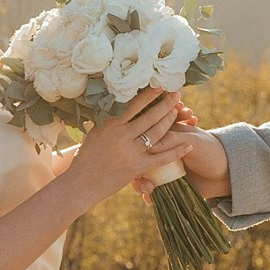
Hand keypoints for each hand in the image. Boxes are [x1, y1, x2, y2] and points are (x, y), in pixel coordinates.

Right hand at [69, 89, 196, 200]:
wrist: (81, 184)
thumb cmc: (86, 157)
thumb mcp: (95, 132)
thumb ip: (108, 119)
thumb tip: (117, 100)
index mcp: (110, 125)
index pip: (133, 105)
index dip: (149, 94)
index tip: (160, 85)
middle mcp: (121, 136)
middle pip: (150, 116)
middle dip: (165, 104)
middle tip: (176, 94)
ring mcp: (130, 152)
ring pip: (157, 132)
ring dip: (170, 120)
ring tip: (180, 111)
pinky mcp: (137, 168)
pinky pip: (161, 158)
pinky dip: (176, 151)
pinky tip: (189, 144)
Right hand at [140, 100, 226, 197]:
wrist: (225, 174)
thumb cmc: (211, 151)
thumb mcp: (194, 141)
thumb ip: (173, 141)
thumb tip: (149, 147)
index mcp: (164, 134)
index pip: (143, 137)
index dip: (136, 146)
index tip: (137, 155)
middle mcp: (159, 152)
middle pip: (137, 160)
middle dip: (135, 170)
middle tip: (141, 179)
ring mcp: (161, 169)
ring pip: (141, 177)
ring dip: (139, 184)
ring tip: (147, 189)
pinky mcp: (165, 185)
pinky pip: (151, 191)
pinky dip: (148, 195)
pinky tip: (150, 197)